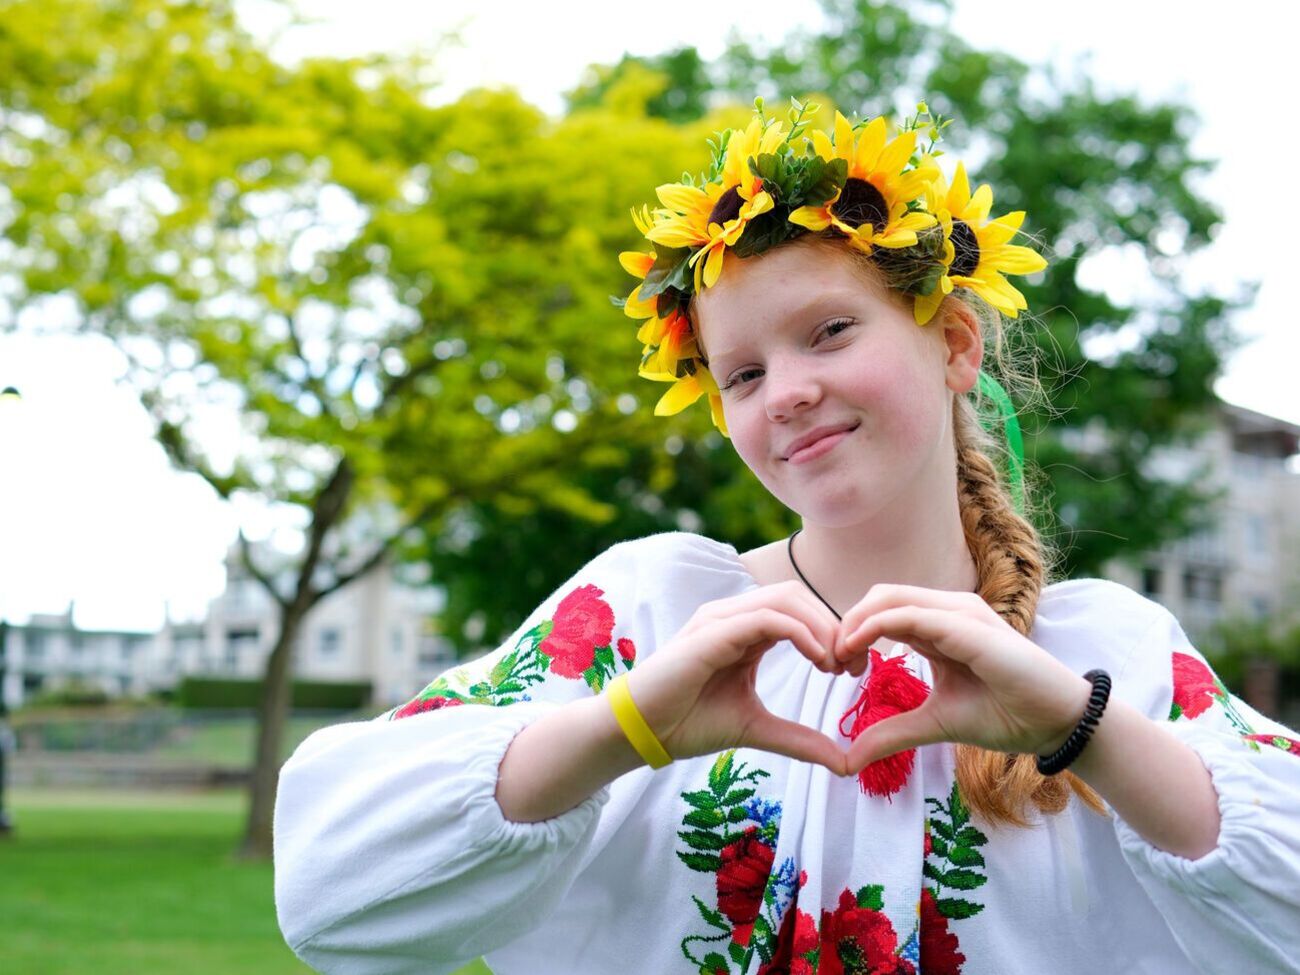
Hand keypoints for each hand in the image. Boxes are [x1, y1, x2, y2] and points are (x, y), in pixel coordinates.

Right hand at [619, 580, 849, 774]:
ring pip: (786, 598)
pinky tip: (818, 659)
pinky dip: (801, 632)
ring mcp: (722, 619)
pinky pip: (768, 617)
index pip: (800, 610)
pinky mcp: (713, 631)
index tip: (853, 670)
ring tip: (836, 664)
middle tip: (853, 665)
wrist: (642, 730)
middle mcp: (734, 616)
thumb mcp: (757, 729)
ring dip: (821, 625)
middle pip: (798, 596)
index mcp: (745, 631)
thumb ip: (798, 739)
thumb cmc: (688, 723)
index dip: (833, 632)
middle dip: (833, 624)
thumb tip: (843, 763)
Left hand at [831, 585, 1092, 773]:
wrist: (1056, 721)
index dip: (851, 633)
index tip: (836, 669)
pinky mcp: (967, 625)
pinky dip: (875, 626)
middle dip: (846, 623)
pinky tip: (857, 650)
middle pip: (879, 596)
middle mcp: (946, 610)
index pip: (882, 611)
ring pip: (889, 597)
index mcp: (938, 626)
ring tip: (840, 658)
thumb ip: (892, 732)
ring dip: (854, 623)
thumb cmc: (1005, 715)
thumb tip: (848, 758)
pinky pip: (910, 614)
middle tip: (832, 663)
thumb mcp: (934, 723)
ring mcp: (958, 612)